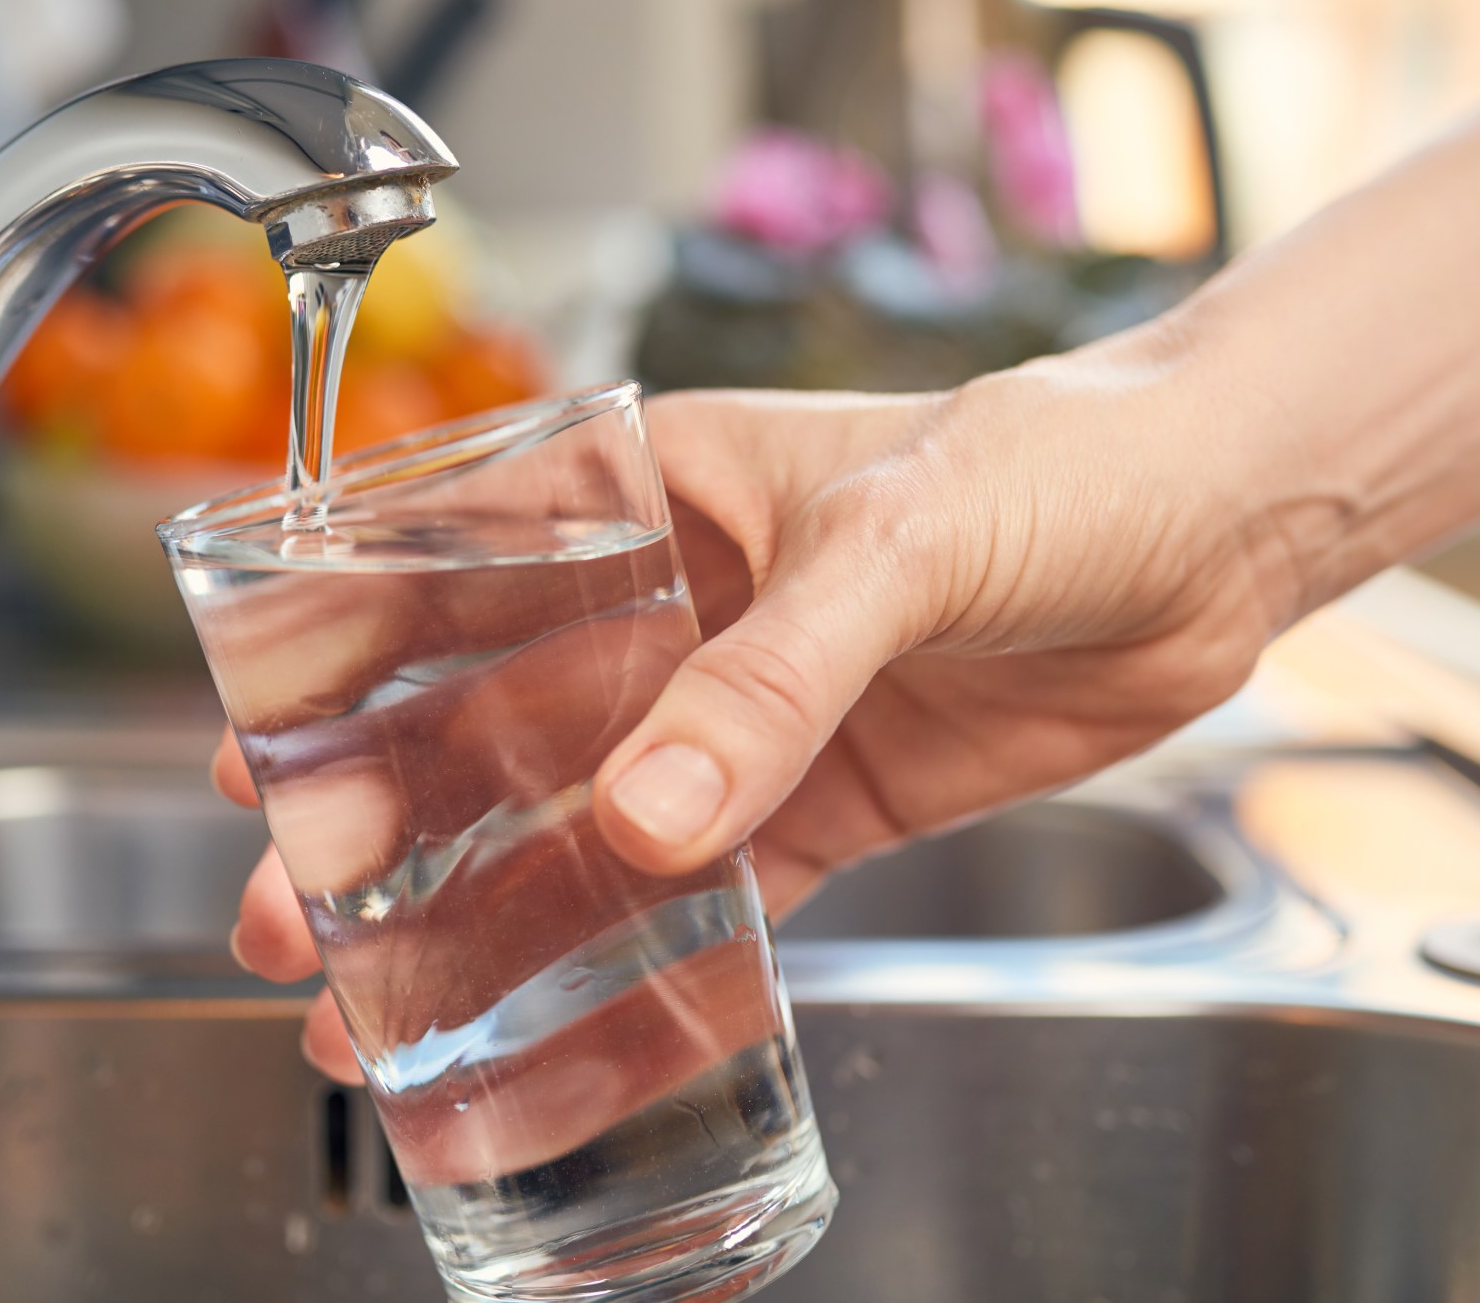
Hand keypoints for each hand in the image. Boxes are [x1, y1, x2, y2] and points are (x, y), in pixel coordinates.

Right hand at [218, 329, 1304, 1081]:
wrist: (1219, 529)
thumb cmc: (1059, 461)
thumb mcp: (899, 541)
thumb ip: (772, 674)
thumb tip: (646, 812)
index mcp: (659, 491)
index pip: (462, 566)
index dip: (347, 656)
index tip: (260, 742)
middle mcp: (681, 604)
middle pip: (497, 719)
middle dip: (389, 820)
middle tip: (297, 915)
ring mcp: (746, 709)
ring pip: (586, 821)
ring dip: (491, 907)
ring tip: (393, 1000)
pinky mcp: (823, 798)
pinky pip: (713, 893)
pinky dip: (642, 957)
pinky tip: (565, 1018)